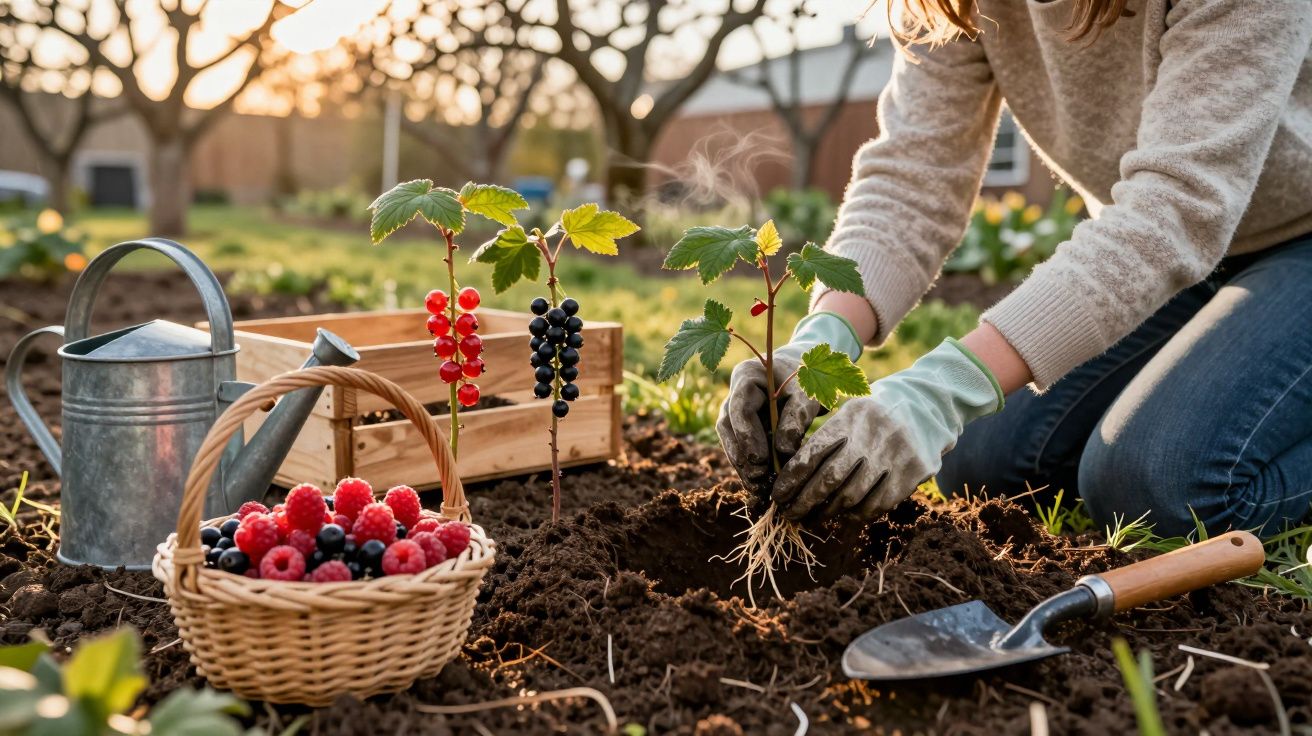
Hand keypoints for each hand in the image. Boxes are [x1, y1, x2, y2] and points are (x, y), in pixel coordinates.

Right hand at [716, 312, 862, 490]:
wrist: (805, 372)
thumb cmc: (808, 380)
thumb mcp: (807, 395)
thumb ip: (795, 418)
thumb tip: (783, 452)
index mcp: (746, 375)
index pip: (740, 407)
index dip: (747, 435)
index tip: (760, 460)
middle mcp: (733, 392)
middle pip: (729, 426)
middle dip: (742, 455)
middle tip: (758, 480)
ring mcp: (734, 410)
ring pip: (730, 440)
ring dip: (742, 465)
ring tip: (758, 487)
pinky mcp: (740, 426)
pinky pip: (739, 447)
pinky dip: (748, 466)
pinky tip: (759, 485)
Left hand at [772, 338, 1003, 521]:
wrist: (927, 407)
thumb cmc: (875, 415)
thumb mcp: (849, 413)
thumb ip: (824, 440)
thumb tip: (792, 477)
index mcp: (849, 418)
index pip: (812, 453)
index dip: (791, 479)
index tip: (778, 496)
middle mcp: (871, 436)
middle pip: (829, 479)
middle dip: (805, 501)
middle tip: (790, 514)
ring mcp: (893, 456)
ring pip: (852, 495)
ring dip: (828, 512)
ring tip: (814, 517)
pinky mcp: (911, 473)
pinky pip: (877, 504)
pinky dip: (857, 514)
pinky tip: (845, 516)